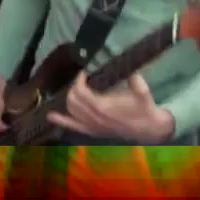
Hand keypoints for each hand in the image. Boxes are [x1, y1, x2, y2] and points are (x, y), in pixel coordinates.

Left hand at [47, 72, 174, 143]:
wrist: (148, 130)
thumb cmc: (144, 109)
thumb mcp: (142, 92)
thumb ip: (135, 80)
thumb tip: (129, 68)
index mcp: (103, 106)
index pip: (81, 91)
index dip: (79, 80)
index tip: (84, 73)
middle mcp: (93, 117)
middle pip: (73, 100)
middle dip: (74, 87)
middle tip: (82, 80)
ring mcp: (91, 126)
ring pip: (71, 110)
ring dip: (69, 98)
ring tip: (75, 90)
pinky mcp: (92, 131)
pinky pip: (72, 126)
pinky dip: (61, 121)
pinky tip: (51, 116)